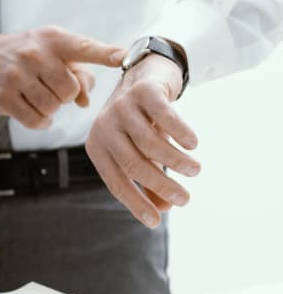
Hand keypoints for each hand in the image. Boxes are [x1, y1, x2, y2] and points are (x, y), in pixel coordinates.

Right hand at [0, 27, 124, 128]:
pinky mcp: (4, 96)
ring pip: (52, 107)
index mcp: (53, 39)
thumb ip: (78, 72)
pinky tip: (37, 111)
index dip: (106, 54)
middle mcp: (34, 55)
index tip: (124, 57)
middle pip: (69, 89)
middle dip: (66, 95)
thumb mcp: (53, 52)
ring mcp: (16, 76)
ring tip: (41, 97)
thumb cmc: (28, 54)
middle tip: (53, 88)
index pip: (83, 47)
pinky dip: (42, 120)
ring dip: (52, 108)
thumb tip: (85, 102)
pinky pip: (35, 120)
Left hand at [85, 54, 199, 226]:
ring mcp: (122, 108)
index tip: (156, 221)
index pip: (115, 182)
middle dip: (160, 186)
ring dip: (175, 161)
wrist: (145, 72)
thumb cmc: (141, 121)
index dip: (136, 202)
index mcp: (97, 147)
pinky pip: (164, 117)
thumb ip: (147, 179)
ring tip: (195, 171)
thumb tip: (163, 210)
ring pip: (150, 144)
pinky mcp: (143, 92)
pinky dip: (180, 133)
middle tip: (185, 199)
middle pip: (133, 165)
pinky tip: (193, 144)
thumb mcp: (139, 151)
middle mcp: (105, 128)